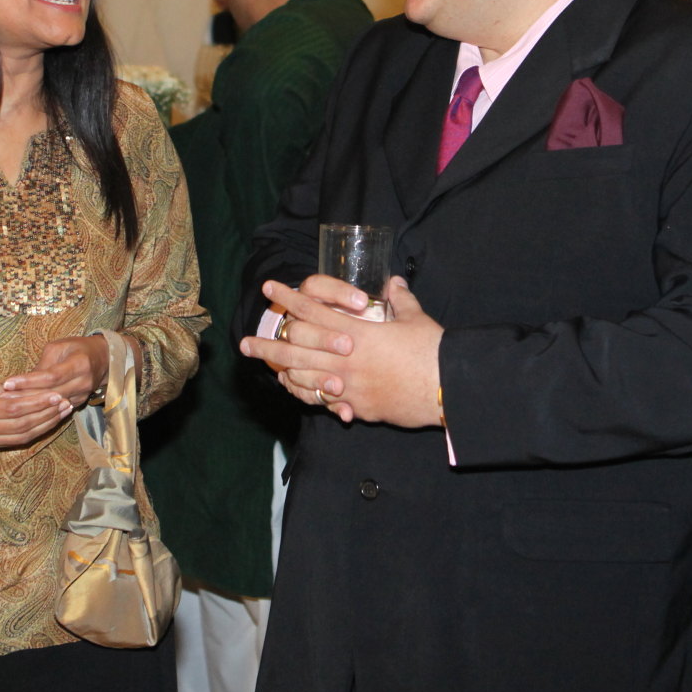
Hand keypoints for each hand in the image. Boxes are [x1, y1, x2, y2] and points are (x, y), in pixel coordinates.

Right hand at [0, 376, 72, 450]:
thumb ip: (3, 390)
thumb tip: (30, 394)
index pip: (14, 408)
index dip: (37, 402)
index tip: (56, 394)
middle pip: (21, 424)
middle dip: (46, 414)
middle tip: (66, 402)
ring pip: (21, 436)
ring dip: (45, 425)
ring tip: (62, 412)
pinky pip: (15, 441)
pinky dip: (34, 432)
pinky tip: (48, 422)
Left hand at [2, 334, 110, 409]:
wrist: (103, 360)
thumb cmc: (77, 348)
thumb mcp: (59, 347)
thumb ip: (43, 364)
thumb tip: (23, 382)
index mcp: (79, 364)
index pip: (50, 376)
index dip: (28, 381)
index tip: (8, 382)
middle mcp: (83, 382)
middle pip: (50, 395)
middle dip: (25, 396)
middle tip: (2, 397)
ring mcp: (82, 396)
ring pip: (52, 406)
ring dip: (29, 406)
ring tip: (8, 405)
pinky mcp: (78, 404)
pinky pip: (56, 410)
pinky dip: (39, 410)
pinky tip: (23, 410)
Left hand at [240, 275, 443, 428]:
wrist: (448, 390)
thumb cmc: (434, 352)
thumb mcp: (416, 319)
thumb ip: (400, 300)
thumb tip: (394, 284)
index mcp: (357, 333)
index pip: (313, 311)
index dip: (289, 298)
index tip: (270, 289)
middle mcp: (345, 360)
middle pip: (295, 350)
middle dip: (267, 345)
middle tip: (244, 345)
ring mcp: (348, 387)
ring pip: (303, 378)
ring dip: (280, 372)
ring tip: (265, 369)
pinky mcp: (358, 407)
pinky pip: (323, 401)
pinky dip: (306, 394)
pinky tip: (297, 390)